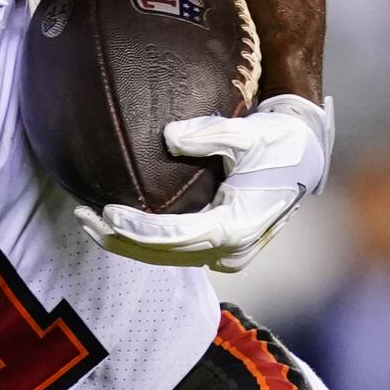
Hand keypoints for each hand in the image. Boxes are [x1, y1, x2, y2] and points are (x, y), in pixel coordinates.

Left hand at [74, 94, 332, 272]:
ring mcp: (227, 253)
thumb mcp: (250, 132)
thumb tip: (169, 137)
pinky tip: (116, 222)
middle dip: (119, 240)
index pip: (177, 236)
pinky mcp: (221, 246)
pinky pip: (176, 249)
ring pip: (166, 257)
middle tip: (82, 217)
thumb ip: (210, 133)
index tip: (107, 213)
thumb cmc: (280, 140)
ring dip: (126, 243)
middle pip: (163, 254)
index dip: (138, 230)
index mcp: (238, 226)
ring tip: (87, 220)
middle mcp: (232, 249)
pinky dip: (145, 240)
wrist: (308, 155)